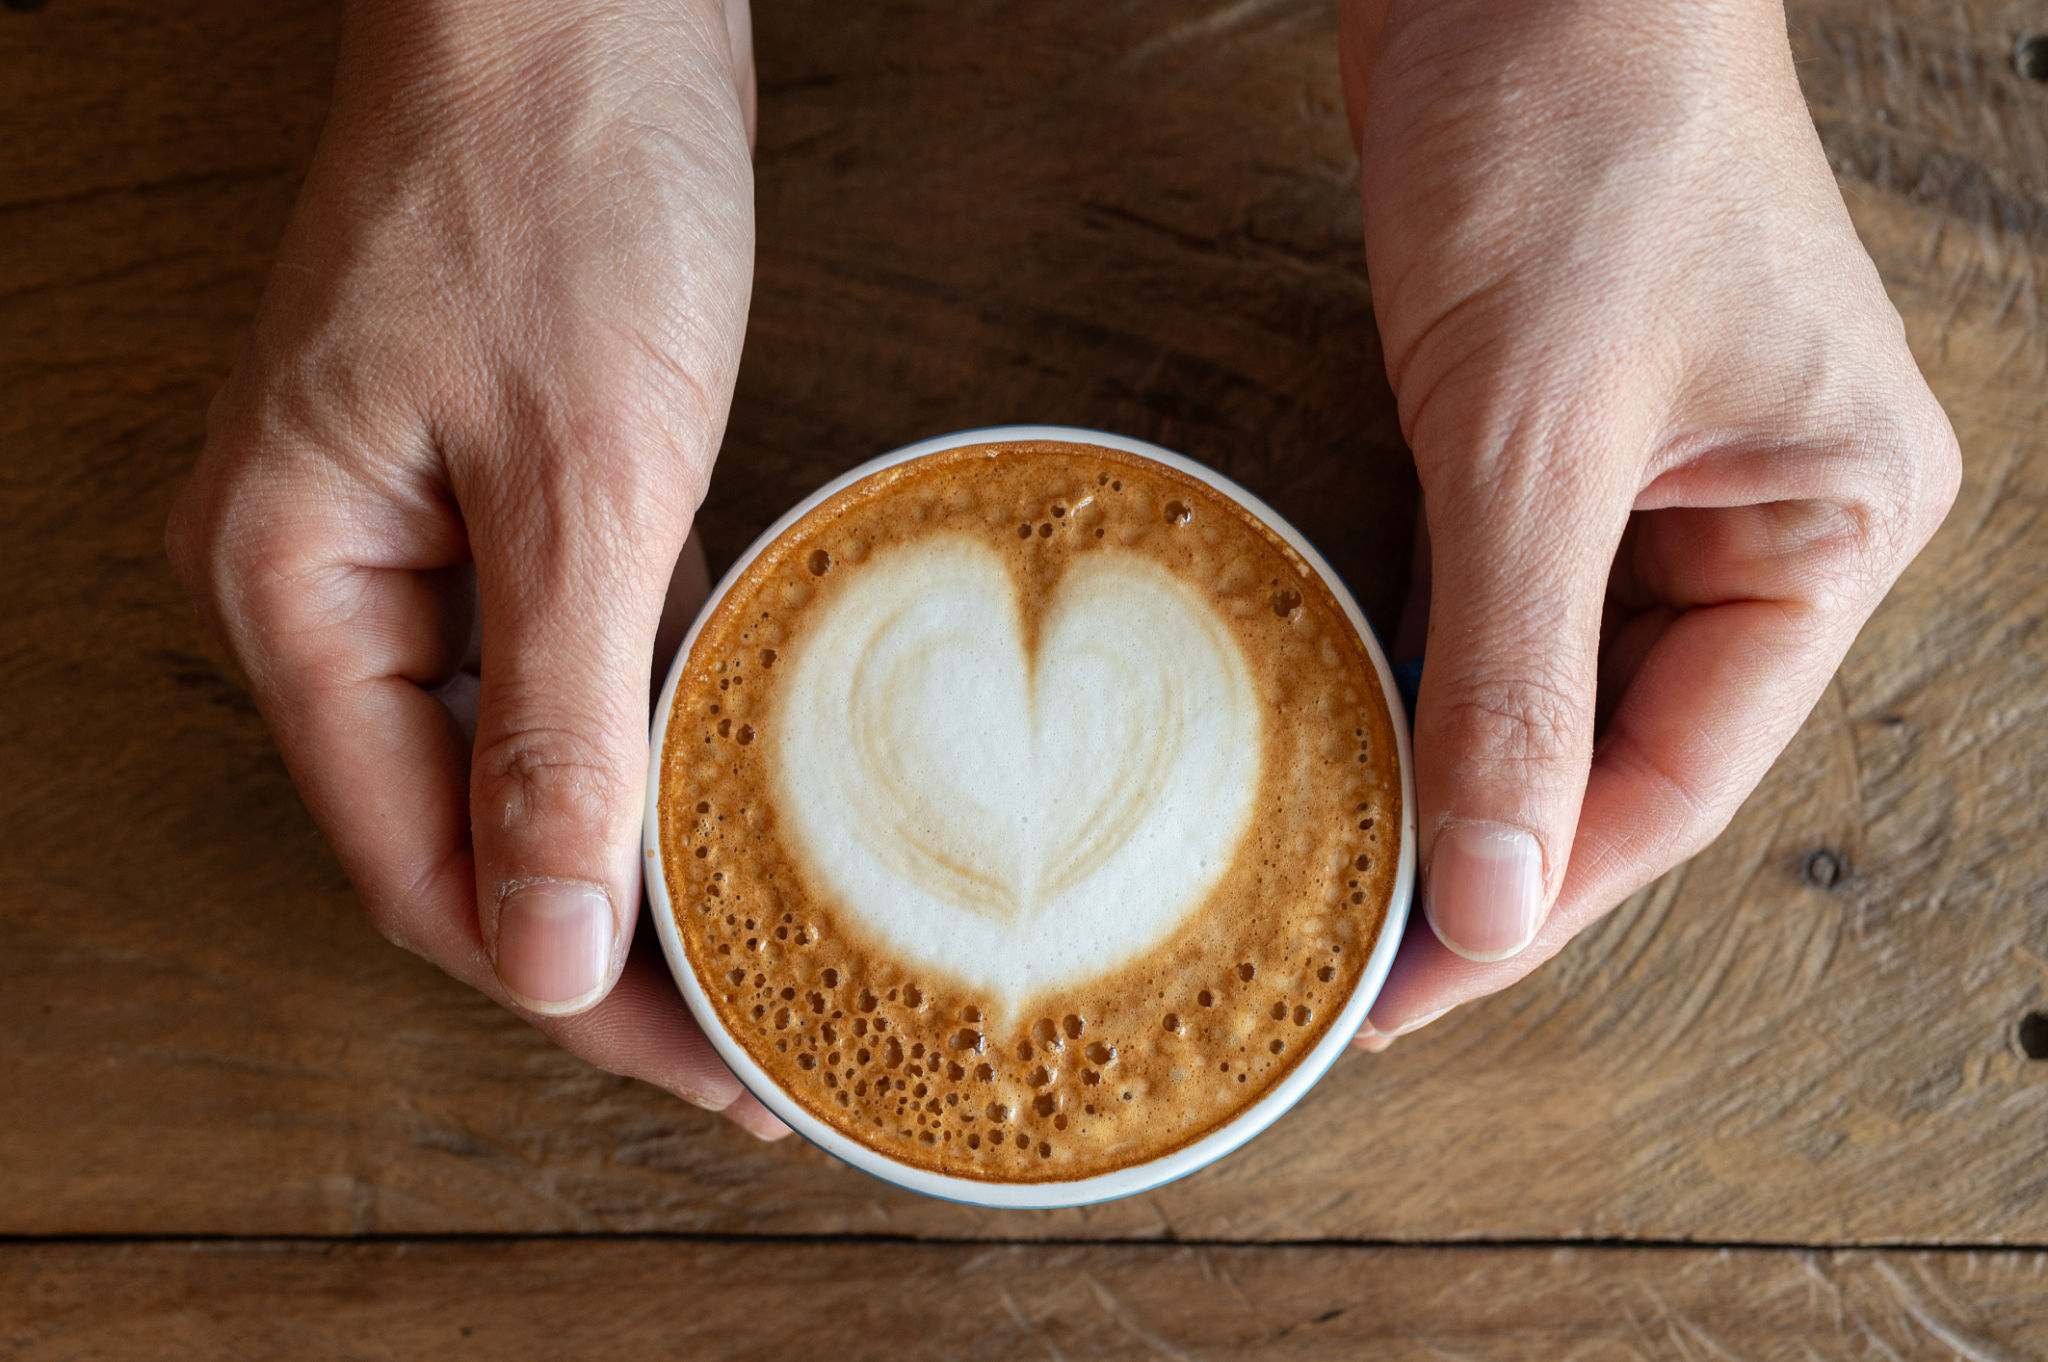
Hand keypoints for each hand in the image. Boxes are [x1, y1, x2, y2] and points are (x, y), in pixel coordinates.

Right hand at [166, 0, 786, 1135]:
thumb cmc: (560, 184)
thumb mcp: (578, 475)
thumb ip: (552, 728)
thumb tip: (550, 950)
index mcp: (292, 585)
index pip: (424, 868)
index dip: (575, 990)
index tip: (713, 1075)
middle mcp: (328, 578)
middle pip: (465, 830)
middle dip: (610, 946)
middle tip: (757, 1048)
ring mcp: (413, 534)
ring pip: (521, 754)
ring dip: (633, 853)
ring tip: (759, 961)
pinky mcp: (498, 488)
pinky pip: (565, 659)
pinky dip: (644, 736)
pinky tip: (726, 803)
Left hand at [1338, 0, 1959, 1046]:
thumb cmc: (1575, 141)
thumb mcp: (1540, 439)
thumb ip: (1517, 675)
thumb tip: (1500, 893)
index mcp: (1828, 525)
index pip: (1682, 773)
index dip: (1546, 896)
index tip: (1415, 989)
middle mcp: (1761, 517)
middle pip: (1618, 742)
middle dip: (1494, 852)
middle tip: (1356, 961)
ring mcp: (1657, 476)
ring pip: (1551, 676)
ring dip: (1452, 768)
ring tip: (1342, 879)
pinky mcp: (1557, 433)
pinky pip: (1498, 592)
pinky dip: (1427, 663)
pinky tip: (1351, 735)